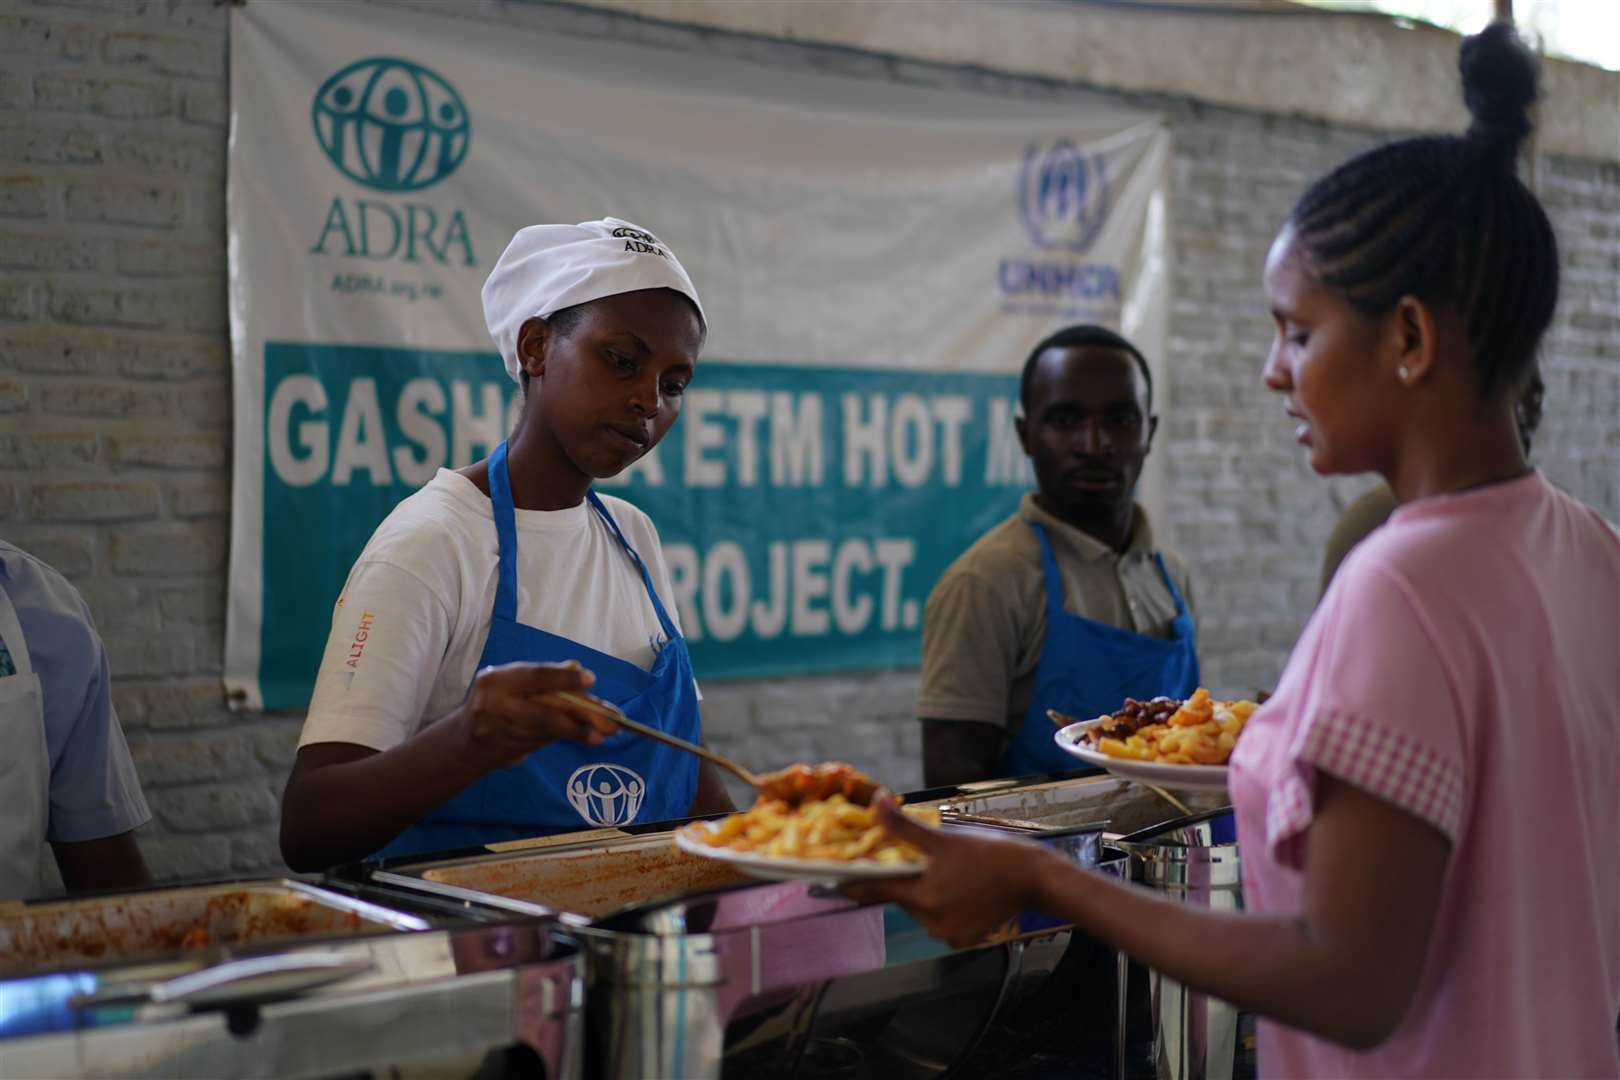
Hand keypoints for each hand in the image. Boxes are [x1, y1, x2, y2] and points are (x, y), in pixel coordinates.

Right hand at [456, 661, 614, 770]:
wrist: (464, 742)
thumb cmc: (496, 701)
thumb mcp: (513, 681)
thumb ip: (544, 676)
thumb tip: (577, 668)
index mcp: (496, 680)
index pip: (534, 677)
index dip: (563, 678)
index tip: (590, 679)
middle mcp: (494, 706)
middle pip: (544, 714)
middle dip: (577, 721)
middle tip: (606, 725)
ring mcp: (500, 733)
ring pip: (546, 732)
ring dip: (575, 732)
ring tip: (598, 733)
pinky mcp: (507, 752)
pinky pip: (541, 744)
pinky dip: (561, 738)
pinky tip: (578, 736)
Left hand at [843, 799, 1053, 947]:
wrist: (1034, 878)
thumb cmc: (991, 855)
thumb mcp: (943, 838)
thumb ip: (904, 827)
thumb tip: (878, 801)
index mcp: (923, 897)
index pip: (876, 890)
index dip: (854, 883)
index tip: (832, 881)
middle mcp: (932, 922)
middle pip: (902, 898)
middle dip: (903, 880)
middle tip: (912, 862)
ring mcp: (949, 934)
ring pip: (922, 909)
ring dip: (925, 892)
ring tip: (947, 871)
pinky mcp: (964, 939)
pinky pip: (941, 920)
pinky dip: (944, 905)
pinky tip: (960, 888)